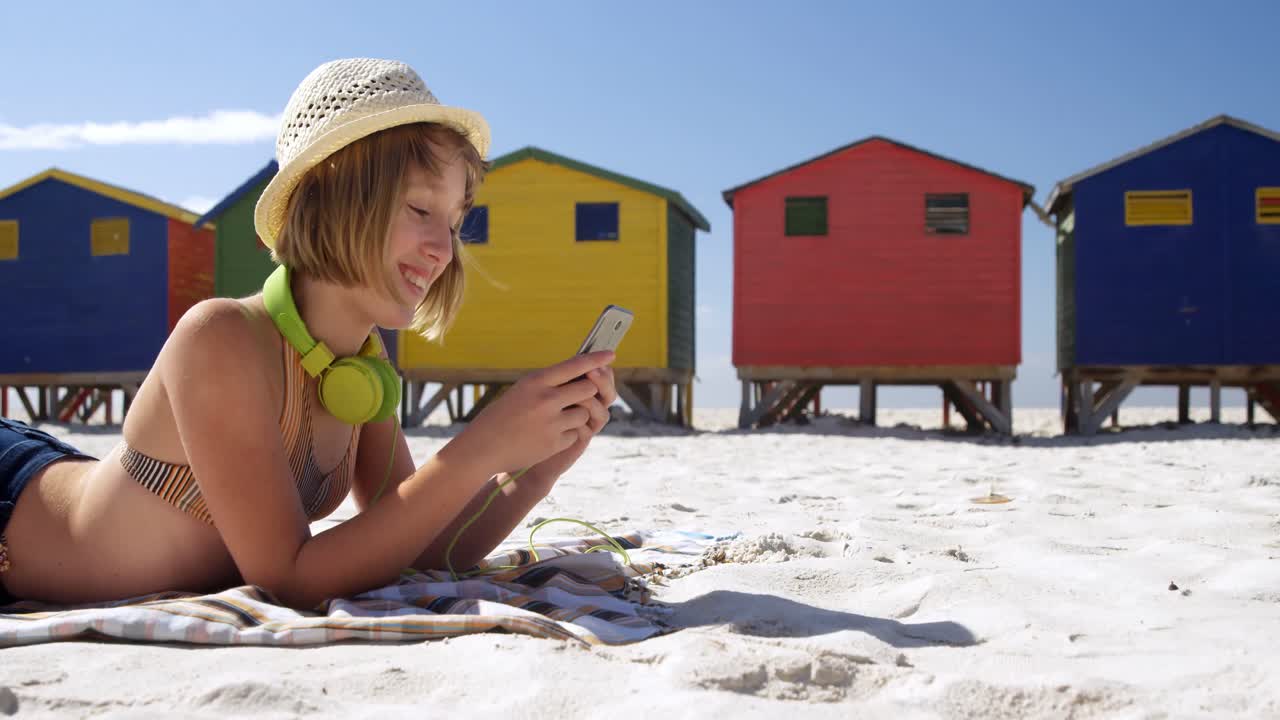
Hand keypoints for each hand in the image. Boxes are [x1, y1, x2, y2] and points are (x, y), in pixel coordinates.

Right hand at [449, 351, 615, 475]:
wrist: (482, 447)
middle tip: (577, 398)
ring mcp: (552, 422)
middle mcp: (546, 399)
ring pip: (584, 414)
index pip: (575, 364)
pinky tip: (545, 437)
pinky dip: (565, 436)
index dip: (596, 358)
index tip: (610, 354)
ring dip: (575, 417)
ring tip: (552, 422)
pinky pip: (574, 434)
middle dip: (586, 393)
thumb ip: (548, 384)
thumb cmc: (501, 416)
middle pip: (587, 389)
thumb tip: (581, 376)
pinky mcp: (555, 443)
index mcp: (536, 381)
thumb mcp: (522, 391)